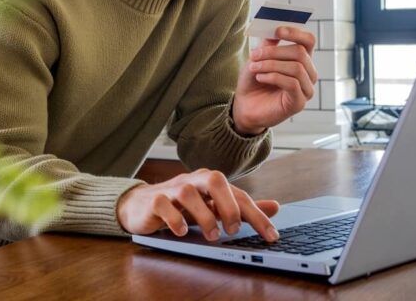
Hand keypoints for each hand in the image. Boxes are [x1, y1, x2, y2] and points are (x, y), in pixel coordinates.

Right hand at [117, 168, 279, 241]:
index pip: (237, 193)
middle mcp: (193, 181)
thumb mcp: (212, 207)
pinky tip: (181, 232)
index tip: (271, 234)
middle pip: (215, 179)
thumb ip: (240, 207)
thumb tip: (274, 207)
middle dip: (228, 205)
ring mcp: (172, 189)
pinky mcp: (154, 201)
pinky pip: (163, 204)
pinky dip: (174, 219)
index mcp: (209, 182)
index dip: (256, 213)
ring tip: (211, 235)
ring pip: (189, 192)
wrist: (141, 205)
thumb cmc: (181, 205)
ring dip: (204, 216)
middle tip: (233, 230)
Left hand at [232, 26, 317, 134]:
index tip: (278, 31)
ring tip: (254, 68)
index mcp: (301, 59)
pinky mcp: (299, 102)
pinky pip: (292, 83)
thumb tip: (274, 28)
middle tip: (255, 54)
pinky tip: (260, 78)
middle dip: (275, 51)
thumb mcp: (258, 58)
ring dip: (271, 65)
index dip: (295, 33)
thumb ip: (268, 44)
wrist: (245, 106)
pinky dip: (273, 77)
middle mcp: (308, 73)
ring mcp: (306, 89)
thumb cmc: (254, 81)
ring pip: (296, 68)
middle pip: (300, 53)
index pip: (308, 41)